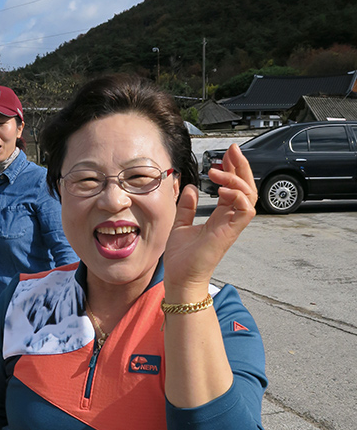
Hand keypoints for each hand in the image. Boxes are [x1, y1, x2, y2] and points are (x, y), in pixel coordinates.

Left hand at [163, 143, 256, 298]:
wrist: (180, 278)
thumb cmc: (182, 258)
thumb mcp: (181, 224)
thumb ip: (188, 207)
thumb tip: (192, 188)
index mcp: (220, 216)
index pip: (233, 187)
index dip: (232, 169)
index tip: (226, 155)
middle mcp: (229, 219)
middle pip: (246, 187)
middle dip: (241, 166)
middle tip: (232, 151)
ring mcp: (232, 226)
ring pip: (249, 195)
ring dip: (236, 178)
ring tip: (217, 171)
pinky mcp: (231, 233)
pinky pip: (246, 210)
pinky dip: (238, 196)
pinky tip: (222, 190)